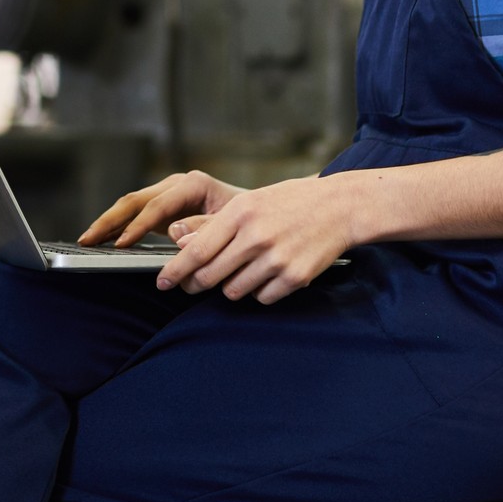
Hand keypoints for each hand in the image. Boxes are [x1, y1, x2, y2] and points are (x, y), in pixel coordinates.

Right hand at [78, 170, 246, 248]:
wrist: (260, 218)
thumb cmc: (250, 223)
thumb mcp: (234, 225)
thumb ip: (205, 228)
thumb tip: (173, 233)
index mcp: (192, 184)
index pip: (156, 205)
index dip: (137, 226)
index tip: (121, 244)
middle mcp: (176, 185)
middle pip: (134, 200)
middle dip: (109, 221)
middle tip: (87, 240)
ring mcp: (168, 195)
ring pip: (129, 206)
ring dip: (107, 223)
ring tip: (86, 241)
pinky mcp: (164, 209)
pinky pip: (134, 216)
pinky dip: (117, 227)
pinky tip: (102, 241)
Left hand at [156, 175, 355, 304]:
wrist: (339, 207)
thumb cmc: (288, 203)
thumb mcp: (248, 204)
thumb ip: (214, 225)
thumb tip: (180, 244)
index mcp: (240, 213)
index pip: (196, 251)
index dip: (174, 271)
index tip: (162, 283)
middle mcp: (256, 236)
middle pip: (210, 276)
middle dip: (196, 285)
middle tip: (192, 285)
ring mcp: (277, 258)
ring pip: (234, 291)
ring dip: (231, 287)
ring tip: (243, 269)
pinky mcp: (295, 277)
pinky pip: (262, 298)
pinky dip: (259, 291)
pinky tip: (268, 273)